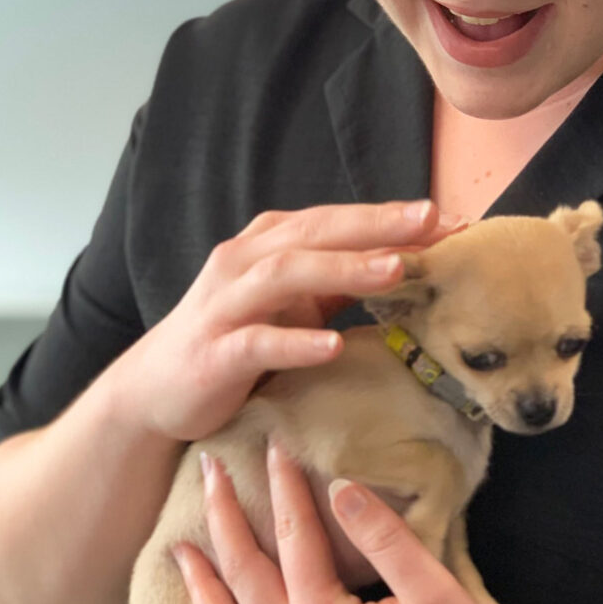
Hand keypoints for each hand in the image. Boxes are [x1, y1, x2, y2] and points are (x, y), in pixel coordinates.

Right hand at [108, 200, 462, 441]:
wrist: (155, 388)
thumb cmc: (238, 335)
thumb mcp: (293, 300)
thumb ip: (340, 278)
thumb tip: (410, 260)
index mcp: (270, 242)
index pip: (336, 220)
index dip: (389, 215)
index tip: (446, 218)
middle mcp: (245, 261)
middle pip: (316, 232)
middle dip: (375, 225)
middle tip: (431, 222)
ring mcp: (226, 304)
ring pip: (286, 274)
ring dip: (343, 270)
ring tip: (396, 271)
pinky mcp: (214, 352)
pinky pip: (257, 342)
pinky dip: (295, 341)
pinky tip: (333, 344)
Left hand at [172, 443, 513, 603]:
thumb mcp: (433, 595)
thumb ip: (385, 540)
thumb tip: (341, 488)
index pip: (294, 535)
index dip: (284, 484)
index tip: (274, 442)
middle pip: (243, 573)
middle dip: (223, 515)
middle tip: (208, 468)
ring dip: (201, 580)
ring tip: (180, 548)